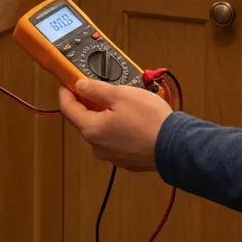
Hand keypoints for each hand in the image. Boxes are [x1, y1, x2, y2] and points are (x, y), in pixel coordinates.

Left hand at [58, 77, 172, 171]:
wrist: (175, 146)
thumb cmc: (149, 121)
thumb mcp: (121, 95)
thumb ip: (96, 89)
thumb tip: (79, 85)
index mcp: (92, 129)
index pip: (68, 109)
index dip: (66, 92)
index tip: (67, 82)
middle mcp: (97, 146)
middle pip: (85, 119)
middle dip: (89, 102)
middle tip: (100, 87)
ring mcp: (111, 155)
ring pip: (101, 129)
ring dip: (106, 115)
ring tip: (124, 102)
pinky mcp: (125, 159)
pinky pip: (115, 139)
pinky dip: (118, 127)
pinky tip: (133, 118)